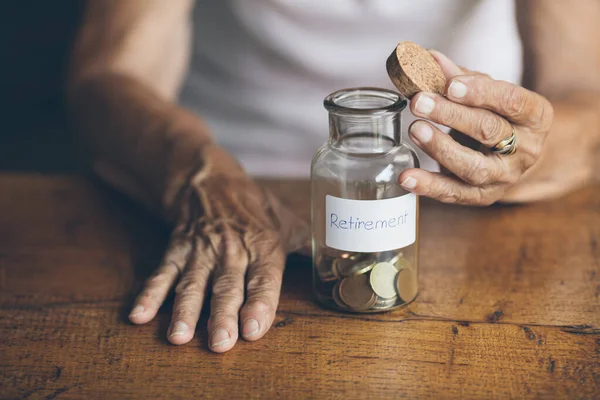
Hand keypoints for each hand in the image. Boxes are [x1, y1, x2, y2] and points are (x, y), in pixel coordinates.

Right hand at [128, 146, 308, 351]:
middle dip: (222, 315)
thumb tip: (342, 261)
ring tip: (178, 337)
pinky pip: (162, 272)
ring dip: (184, 311)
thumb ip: (309, 244)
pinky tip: (139, 316)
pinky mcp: (177, 250)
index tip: (254, 328)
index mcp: (263, 245)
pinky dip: (150, 293)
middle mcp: (232, 250)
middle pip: (226, 286)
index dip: (260, 303)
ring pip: (192, 284)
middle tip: (220, 342)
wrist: (211, 180)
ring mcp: (201, 251)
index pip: (263, 278)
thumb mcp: (287, 221)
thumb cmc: (255, 208)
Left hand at [398, 50, 553, 204]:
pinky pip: (454, 193)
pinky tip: (407, 176)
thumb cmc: (498, 116)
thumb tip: (429, 59)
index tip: (451, 85)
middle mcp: (525, 149)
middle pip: (489, 131)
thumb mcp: (488, 92)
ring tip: (415, 130)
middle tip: (420, 102)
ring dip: (440, 148)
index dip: (481, 92)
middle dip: (451, 116)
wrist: (517, 154)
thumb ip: (460, 77)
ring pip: (473, 167)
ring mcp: (505, 176)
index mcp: (535, 116)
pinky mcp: (482, 196)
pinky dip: (428, 186)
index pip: (512, 101)